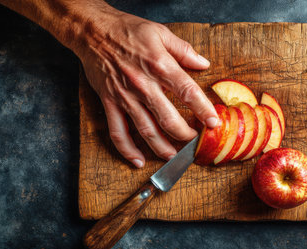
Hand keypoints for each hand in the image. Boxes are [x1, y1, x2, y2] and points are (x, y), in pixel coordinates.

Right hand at [75, 10, 216, 167]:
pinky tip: (138, 160)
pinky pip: (117, 132)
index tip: (213, 123)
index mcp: (160, 66)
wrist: (93, 31)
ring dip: (161, 147)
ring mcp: (125, 97)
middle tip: (195, 141)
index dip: (202, 110)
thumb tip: (204, 64)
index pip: (187, 92)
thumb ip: (184, 51)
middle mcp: (143, 85)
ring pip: (145, 130)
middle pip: (168, 119)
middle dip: (184, 134)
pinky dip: (127, 150)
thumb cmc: (127, 30)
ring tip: (173, 156)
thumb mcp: (161, 33)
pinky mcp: (110, 103)